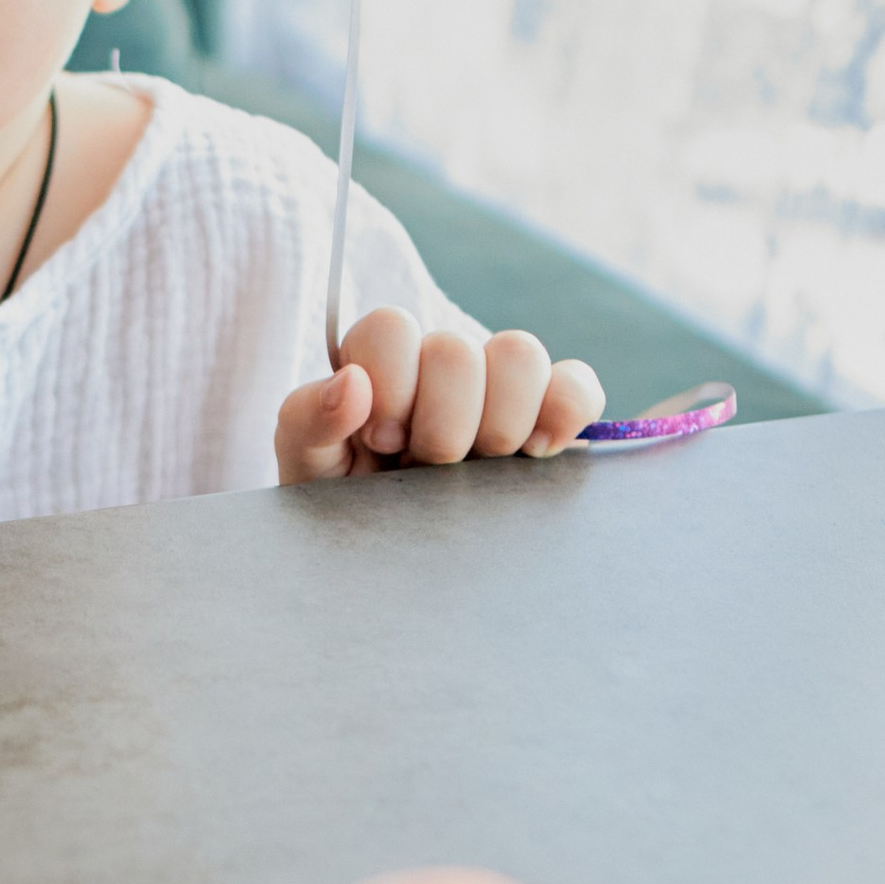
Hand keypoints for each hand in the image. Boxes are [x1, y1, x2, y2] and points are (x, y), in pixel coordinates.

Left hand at [277, 313, 604, 483]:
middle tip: (424, 465)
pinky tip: (536, 454)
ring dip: (498, 420)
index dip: (391, 382)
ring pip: (520, 355)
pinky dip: (565, 411)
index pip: (392, 327)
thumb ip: (308, 419)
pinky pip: (577, 387)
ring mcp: (497, 389)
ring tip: (478, 467)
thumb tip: (352, 383)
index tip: (382, 440)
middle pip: (458, 349)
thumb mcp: (307, 466)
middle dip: (441, 422)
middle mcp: (440, 367)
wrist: (384, 556)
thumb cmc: (339, 503)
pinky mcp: (547, 418)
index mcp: (380, 365)